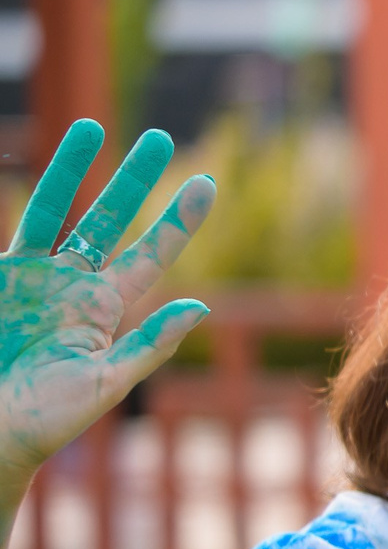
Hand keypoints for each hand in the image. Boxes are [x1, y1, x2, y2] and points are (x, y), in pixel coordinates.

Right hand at [0, 120, 217, 487]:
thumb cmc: (45, 420)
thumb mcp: (105, 383)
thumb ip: (149, 344)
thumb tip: (199, 306)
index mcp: (103, 308)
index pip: (151, 254)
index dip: (177, 221)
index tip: (208, 185)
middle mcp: (69, 284)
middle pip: (107, 218)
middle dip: (133, 180)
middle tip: (161, 138)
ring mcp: (26, 275)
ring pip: (54, 208)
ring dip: (71, 168)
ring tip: (92, 127)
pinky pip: (12, 224)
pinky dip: (13, 191)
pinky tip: (19, 158)